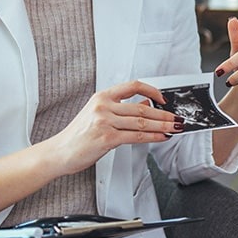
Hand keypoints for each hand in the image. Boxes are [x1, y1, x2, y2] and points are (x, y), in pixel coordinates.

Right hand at [49, 80, 179, 173]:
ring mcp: (105, 122)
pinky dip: (153, 137)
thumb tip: (147, 103)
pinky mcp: (106, 138)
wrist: (59, 152)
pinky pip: (136, 136)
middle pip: (142, 108)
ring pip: (142, 122)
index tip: (164, 98)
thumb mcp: (98, 114)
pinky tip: (162, 137)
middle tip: (177, 118)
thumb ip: (122, 108)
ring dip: (163, 126)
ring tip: (175, 128)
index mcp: (102, 97)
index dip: (152, 90)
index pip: (133, 86)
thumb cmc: (78, 135)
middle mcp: (103, 106)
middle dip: (164, 114)